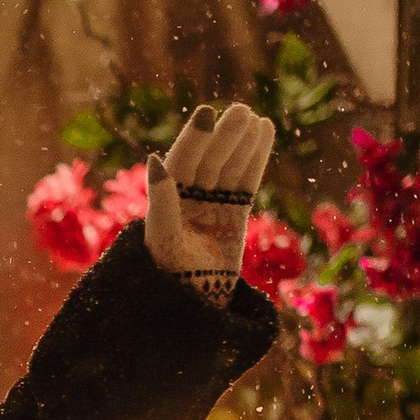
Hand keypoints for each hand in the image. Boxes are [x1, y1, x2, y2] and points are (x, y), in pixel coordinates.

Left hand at [145, 103, 273, 304]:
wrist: (195, 308)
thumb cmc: (170, 277)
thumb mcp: (163, 240)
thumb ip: (162, 202)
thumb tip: (155, 160)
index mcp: (167, 200)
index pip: (182, 162)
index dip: (194, 138)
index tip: (208, 113)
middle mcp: (188, 198)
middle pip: (208, 160)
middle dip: (223, 137)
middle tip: (240, 112)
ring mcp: (212, 204)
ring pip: (229, 167)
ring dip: (241, 142)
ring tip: (255, 119)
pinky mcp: (235, 214)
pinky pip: (247, 181)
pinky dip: (256, 158)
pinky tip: (265, 131)